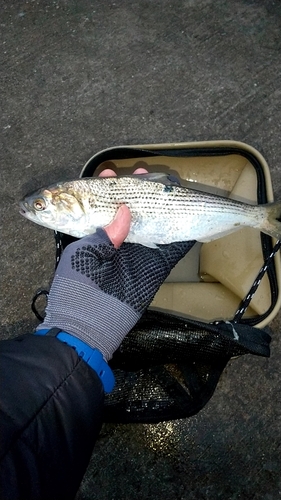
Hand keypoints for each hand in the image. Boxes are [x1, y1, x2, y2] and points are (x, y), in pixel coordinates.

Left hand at [37, 169, 194, 359]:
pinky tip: (188, 212)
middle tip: (144, 173)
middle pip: (131, 212)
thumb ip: (105, 233)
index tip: (112, 174)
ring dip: (161, 206)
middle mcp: (117, 244)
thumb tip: (123, 210)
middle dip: (137, 192)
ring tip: (167, 183)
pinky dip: (182, 232)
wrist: (88, 328)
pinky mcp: (154, 268)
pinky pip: (171, 248)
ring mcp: (137, 255)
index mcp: (94, 239)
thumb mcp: (83, 255)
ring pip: (153, 224)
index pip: (102, 208)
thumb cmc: (77, 289)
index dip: (108, 191)